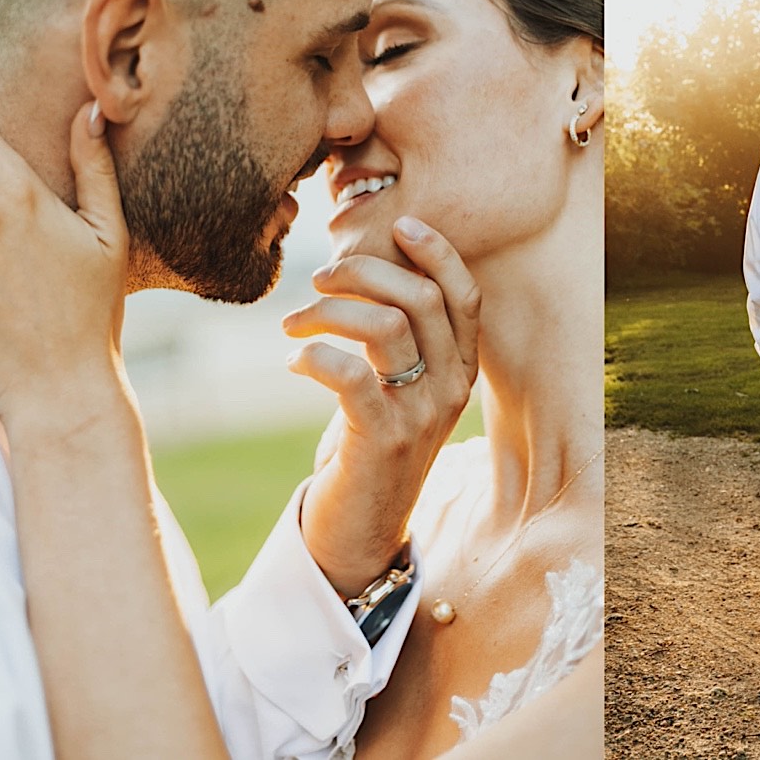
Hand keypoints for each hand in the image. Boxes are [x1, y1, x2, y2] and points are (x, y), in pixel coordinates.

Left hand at [282, 216, 480, 597]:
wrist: (358, 533)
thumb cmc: (369, 447)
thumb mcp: (398, 388)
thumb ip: (397, 337)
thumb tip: (361, 270)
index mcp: (461, 371)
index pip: (465, 296)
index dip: (438, 253)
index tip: (400, 226)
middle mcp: (451, 389)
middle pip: (420, 298)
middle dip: (365, 271)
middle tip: (320, 278)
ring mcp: (420, 415)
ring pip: (386, 325)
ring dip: (329, 310)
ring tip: (294, 323)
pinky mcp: (382, 440)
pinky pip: (349, 373)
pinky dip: (313, 354)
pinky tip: (294, 361)